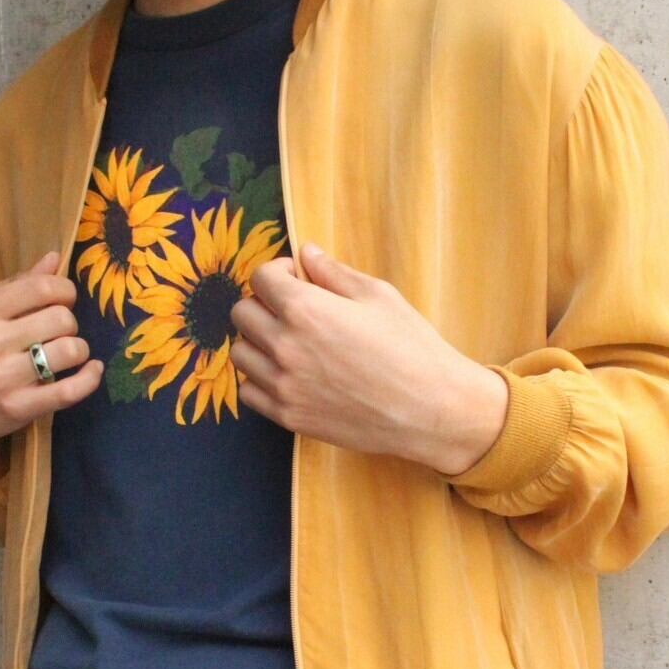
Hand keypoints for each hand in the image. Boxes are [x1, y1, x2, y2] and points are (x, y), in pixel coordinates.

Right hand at [0, 249, 103, 458]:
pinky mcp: (18, 407)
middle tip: (59, 333)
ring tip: (68, 353)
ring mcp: (4, 377)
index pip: (42, 287)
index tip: (63, 300)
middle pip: (62, 319)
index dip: (65, 291)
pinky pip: (69, 390)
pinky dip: (89, 379)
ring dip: (78, 350)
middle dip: (69, 323)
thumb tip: (55, 259)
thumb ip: (16, 287)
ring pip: (70, 351)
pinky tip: (92, 371)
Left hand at [227, 242, 507, 472]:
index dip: (278, 272)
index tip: (296, 279)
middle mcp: (284, 346)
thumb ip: (334, 273)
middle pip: (242, 313)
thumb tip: (306, 253)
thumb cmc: (411, 347)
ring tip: (288, 344)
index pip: (260, 278)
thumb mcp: (378, 296)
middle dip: (263, 304)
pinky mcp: (288, 416)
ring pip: (239, 354)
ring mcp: (283, 385)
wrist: (429, 408)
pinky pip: (248, 392)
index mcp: (305, 309)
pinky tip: (287, 374)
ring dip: (257, 342)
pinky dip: (260, 380)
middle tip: (291, 310)